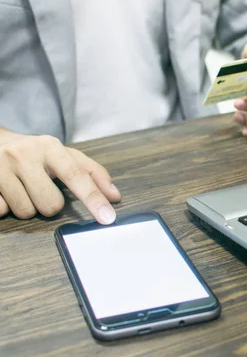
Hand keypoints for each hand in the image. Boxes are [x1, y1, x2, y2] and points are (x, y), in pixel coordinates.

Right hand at [0, 129, 120, 223]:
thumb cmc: (35, 153)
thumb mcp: (63, 154)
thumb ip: (92, 173)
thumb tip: (115, 196)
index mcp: (50, 147)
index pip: (76, 176)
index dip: (94, 198)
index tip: (108, 218)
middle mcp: (24, 155)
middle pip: (51, 205)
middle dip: (50, 205)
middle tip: (41, 189)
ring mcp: (0, 167)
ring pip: (26, 212)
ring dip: (27, 207)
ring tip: (21, 188)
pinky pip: (2, 212)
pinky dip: (5, 207)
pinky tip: (4, 191)